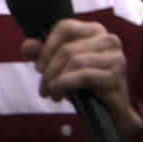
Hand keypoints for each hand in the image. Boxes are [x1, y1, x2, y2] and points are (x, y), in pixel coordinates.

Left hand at [21, 19, 142, 141]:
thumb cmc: (87, 88)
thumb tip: (27, 46)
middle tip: (43, 87)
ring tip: (51, 93)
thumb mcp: (62, 69)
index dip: (47, 46)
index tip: (38, 66)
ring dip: (55, 80)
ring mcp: (115, 56)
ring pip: (74, 61)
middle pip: (67, 48)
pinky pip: (83, 75)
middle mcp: (108, 39)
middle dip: (49, 70)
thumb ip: (44, 54)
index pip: (65, 27)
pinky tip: (59, 95)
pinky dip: (65, 85)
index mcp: (96, 31)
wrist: (112, 114)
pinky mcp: (115, 75)